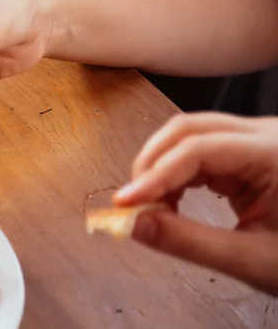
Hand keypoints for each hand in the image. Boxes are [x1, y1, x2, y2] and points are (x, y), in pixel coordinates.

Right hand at [114, 113, 277, 295]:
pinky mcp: (249, 153)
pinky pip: (201, 151)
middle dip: (154, 164)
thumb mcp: (251, 259)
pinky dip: (178, 174)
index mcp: (276, 154)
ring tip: (152, 204)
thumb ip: (190, 242)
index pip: (198, 150)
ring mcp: (258, 141)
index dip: (156, 175)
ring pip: (191, 136)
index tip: (125, 202)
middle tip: (132, 201)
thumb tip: (135, 226)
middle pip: (190, 130)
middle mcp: (267, 135)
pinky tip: (172, 200)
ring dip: (163, 167)